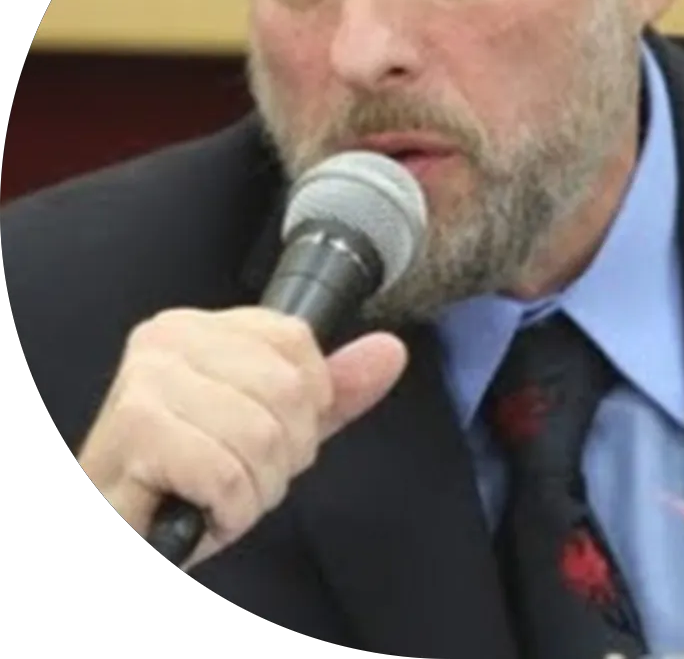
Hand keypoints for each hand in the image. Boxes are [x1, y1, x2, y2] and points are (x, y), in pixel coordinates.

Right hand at [77, 307, 408, 569]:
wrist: (118, 531)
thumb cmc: (182, 484)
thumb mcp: (269, 433)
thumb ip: (330, 394)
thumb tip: (391, 350)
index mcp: (199, 327)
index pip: (298, 344)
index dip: (302, 410)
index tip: (261, 438)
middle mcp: (167, 339)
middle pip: (289, 391)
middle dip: (279, 456)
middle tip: (234, 477)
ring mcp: (146, 381)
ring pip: (262, 436)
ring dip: (253, 490)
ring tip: (214, 496)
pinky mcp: (136, 430)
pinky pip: (228, 474)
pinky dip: (228, 511)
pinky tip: (198, 512)